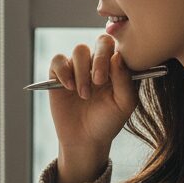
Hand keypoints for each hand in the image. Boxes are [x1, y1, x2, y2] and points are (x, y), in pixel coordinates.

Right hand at [47, 35, 139, 178]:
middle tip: (97, 82)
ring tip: (83, 95)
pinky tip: (68, 88)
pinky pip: (58, 60)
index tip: (107, 79)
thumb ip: (125, 80)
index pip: (119, 46)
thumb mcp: (124, 104)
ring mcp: (78, 68)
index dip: (112, 57)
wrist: (85, 139)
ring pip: (79, 50)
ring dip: (81, 72)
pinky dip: (63, 71)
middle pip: (100, 42)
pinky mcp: (59, 75)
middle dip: (98, 60)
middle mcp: (98, 63)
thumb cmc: (107, 122)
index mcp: (117, 67)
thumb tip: (117, 56)